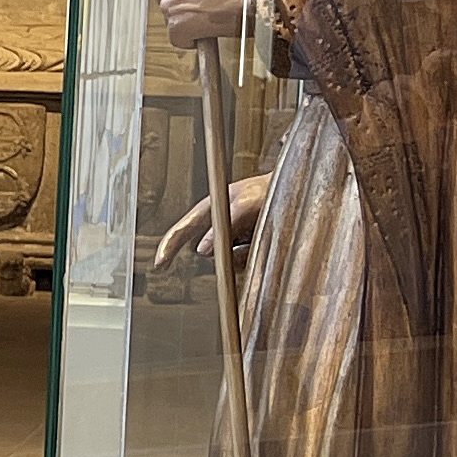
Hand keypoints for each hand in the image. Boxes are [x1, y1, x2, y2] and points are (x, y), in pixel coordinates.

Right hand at [154, 174, 271, 274]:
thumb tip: (201, 250)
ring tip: (263, 230)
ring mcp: (233, 240)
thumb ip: (222, 226)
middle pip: (208, 251)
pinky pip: (245, 264)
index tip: (160, 265)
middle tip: (243, 238)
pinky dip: (256, 255)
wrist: (297, 194)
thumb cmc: (269, 191)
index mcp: (209, 210)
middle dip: (223, 252)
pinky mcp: (247, 250)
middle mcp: (217, 227)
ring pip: (228, 261)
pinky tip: (266, 238)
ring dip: (245, 253)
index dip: (168, 248)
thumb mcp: (246, 204)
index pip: (182, 230)